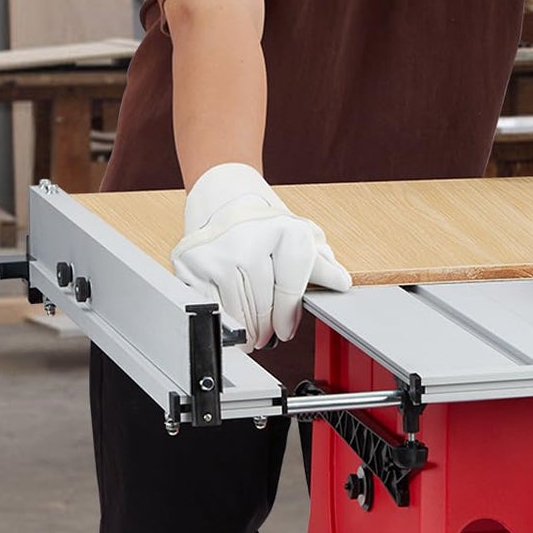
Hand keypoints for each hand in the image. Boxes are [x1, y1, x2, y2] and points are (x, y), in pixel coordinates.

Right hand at [169, 163, 351, 351]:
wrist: (224, 195)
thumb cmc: (267, 222)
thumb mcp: (301, 237)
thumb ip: (322, 264)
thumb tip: (342, 283)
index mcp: (285, 231)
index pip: (289, 290)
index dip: (288, 316)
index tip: (286, 330)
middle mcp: (249, 239)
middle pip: (262, 306)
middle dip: (266, 329)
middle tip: (267, 337)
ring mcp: (218, 251)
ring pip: (236, 311)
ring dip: (245, 331)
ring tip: (250, 334)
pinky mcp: (191, 262)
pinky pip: (210, 305)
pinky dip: (221, 319)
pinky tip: (229, 319)